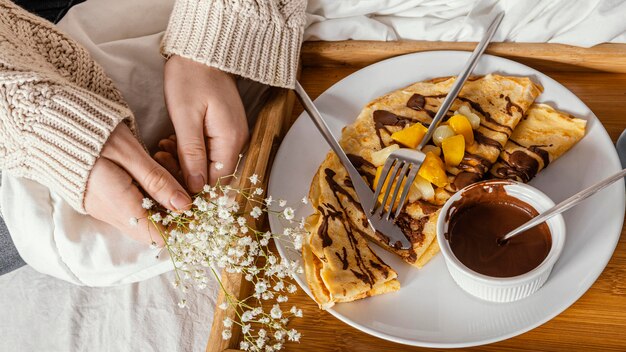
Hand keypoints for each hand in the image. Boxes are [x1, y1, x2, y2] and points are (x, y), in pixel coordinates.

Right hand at [84, 124, 190, 245]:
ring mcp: (106, 210)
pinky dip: (150, 196)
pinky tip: (156, 173)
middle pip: (155, 230)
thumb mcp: (131, 154)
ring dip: (163, 204)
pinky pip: (134, 209)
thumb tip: (185, 206)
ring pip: (145, 220)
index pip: (160, 237)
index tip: (198, 205)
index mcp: (120, 207)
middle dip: (175, 213)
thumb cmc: (93, 134)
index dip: (183, 226)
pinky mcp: (104, 201)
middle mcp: (112, 215)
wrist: (53, 125)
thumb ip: (157, 181)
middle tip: (185, 184)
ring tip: (170, 172)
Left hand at [164, 55, 248, 192]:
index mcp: (230, 140)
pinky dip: (190, 153)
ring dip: (185, 163)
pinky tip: (174, 142)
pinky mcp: (224, 131)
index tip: (168, 178)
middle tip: (162, 158)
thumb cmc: (191, 77)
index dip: (192, 186)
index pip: (216, 181)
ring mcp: (232, 136)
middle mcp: (237, 142)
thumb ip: (191, 153)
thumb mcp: (185, 116)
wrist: (201, 52)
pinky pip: (209, 153)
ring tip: (164, 147)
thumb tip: (195, 185)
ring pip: (209, 166)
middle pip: (214, 176)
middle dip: (186, 175)